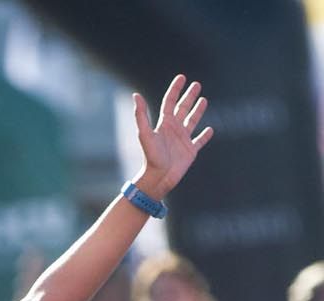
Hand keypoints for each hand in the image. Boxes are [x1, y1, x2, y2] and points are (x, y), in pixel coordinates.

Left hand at [132, 75, 212, 197]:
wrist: (158, 178)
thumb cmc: (151, 157)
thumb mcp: (145, 134)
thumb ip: (141, 115)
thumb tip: (135, 95)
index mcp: (164, 124)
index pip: (170, 101)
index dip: (175, 89)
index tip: (182, 77)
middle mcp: (174, 129)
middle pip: (183, 108)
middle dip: (189, 96)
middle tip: (196, 84)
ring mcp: (183, 140)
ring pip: (192, 121)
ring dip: (198, 110)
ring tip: (204, 100)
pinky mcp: (190, 151)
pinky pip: (199, 141)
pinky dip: (205, 135)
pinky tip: (210, 130)